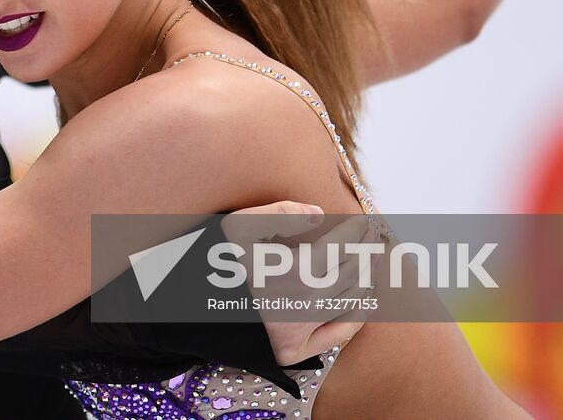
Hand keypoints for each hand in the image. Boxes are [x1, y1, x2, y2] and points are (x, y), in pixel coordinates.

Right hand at [220, 202, 373, 365]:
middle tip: (374, 235)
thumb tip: (319, 215)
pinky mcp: (293, 352)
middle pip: (351, 271)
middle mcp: (305, 304)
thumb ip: (281, 212)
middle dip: (365, 250)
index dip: (357, 230)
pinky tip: (364, 300)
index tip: (364, 219)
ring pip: (350, 299)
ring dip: (365, 276)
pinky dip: (357, 315)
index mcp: (295, 271)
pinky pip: (339, 334)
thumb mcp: (239, 224)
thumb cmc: (213, 259)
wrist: (189, 306)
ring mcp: (301, 331)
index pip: (341, 246)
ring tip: (370, 259)